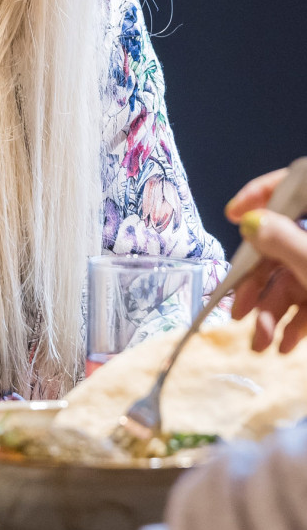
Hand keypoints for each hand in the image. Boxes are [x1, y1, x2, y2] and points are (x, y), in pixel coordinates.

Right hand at [225, 169, 306, 351]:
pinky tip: (285, 346)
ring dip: (273, 313)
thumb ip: (282, 242)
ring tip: (261, 344)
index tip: (232, 216)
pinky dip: (297, 322)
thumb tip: (249, 223)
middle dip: (257, 284)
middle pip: (283, 244)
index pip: (292, 183)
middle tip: (237, 312)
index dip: (260, 193)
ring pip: (294, 278)